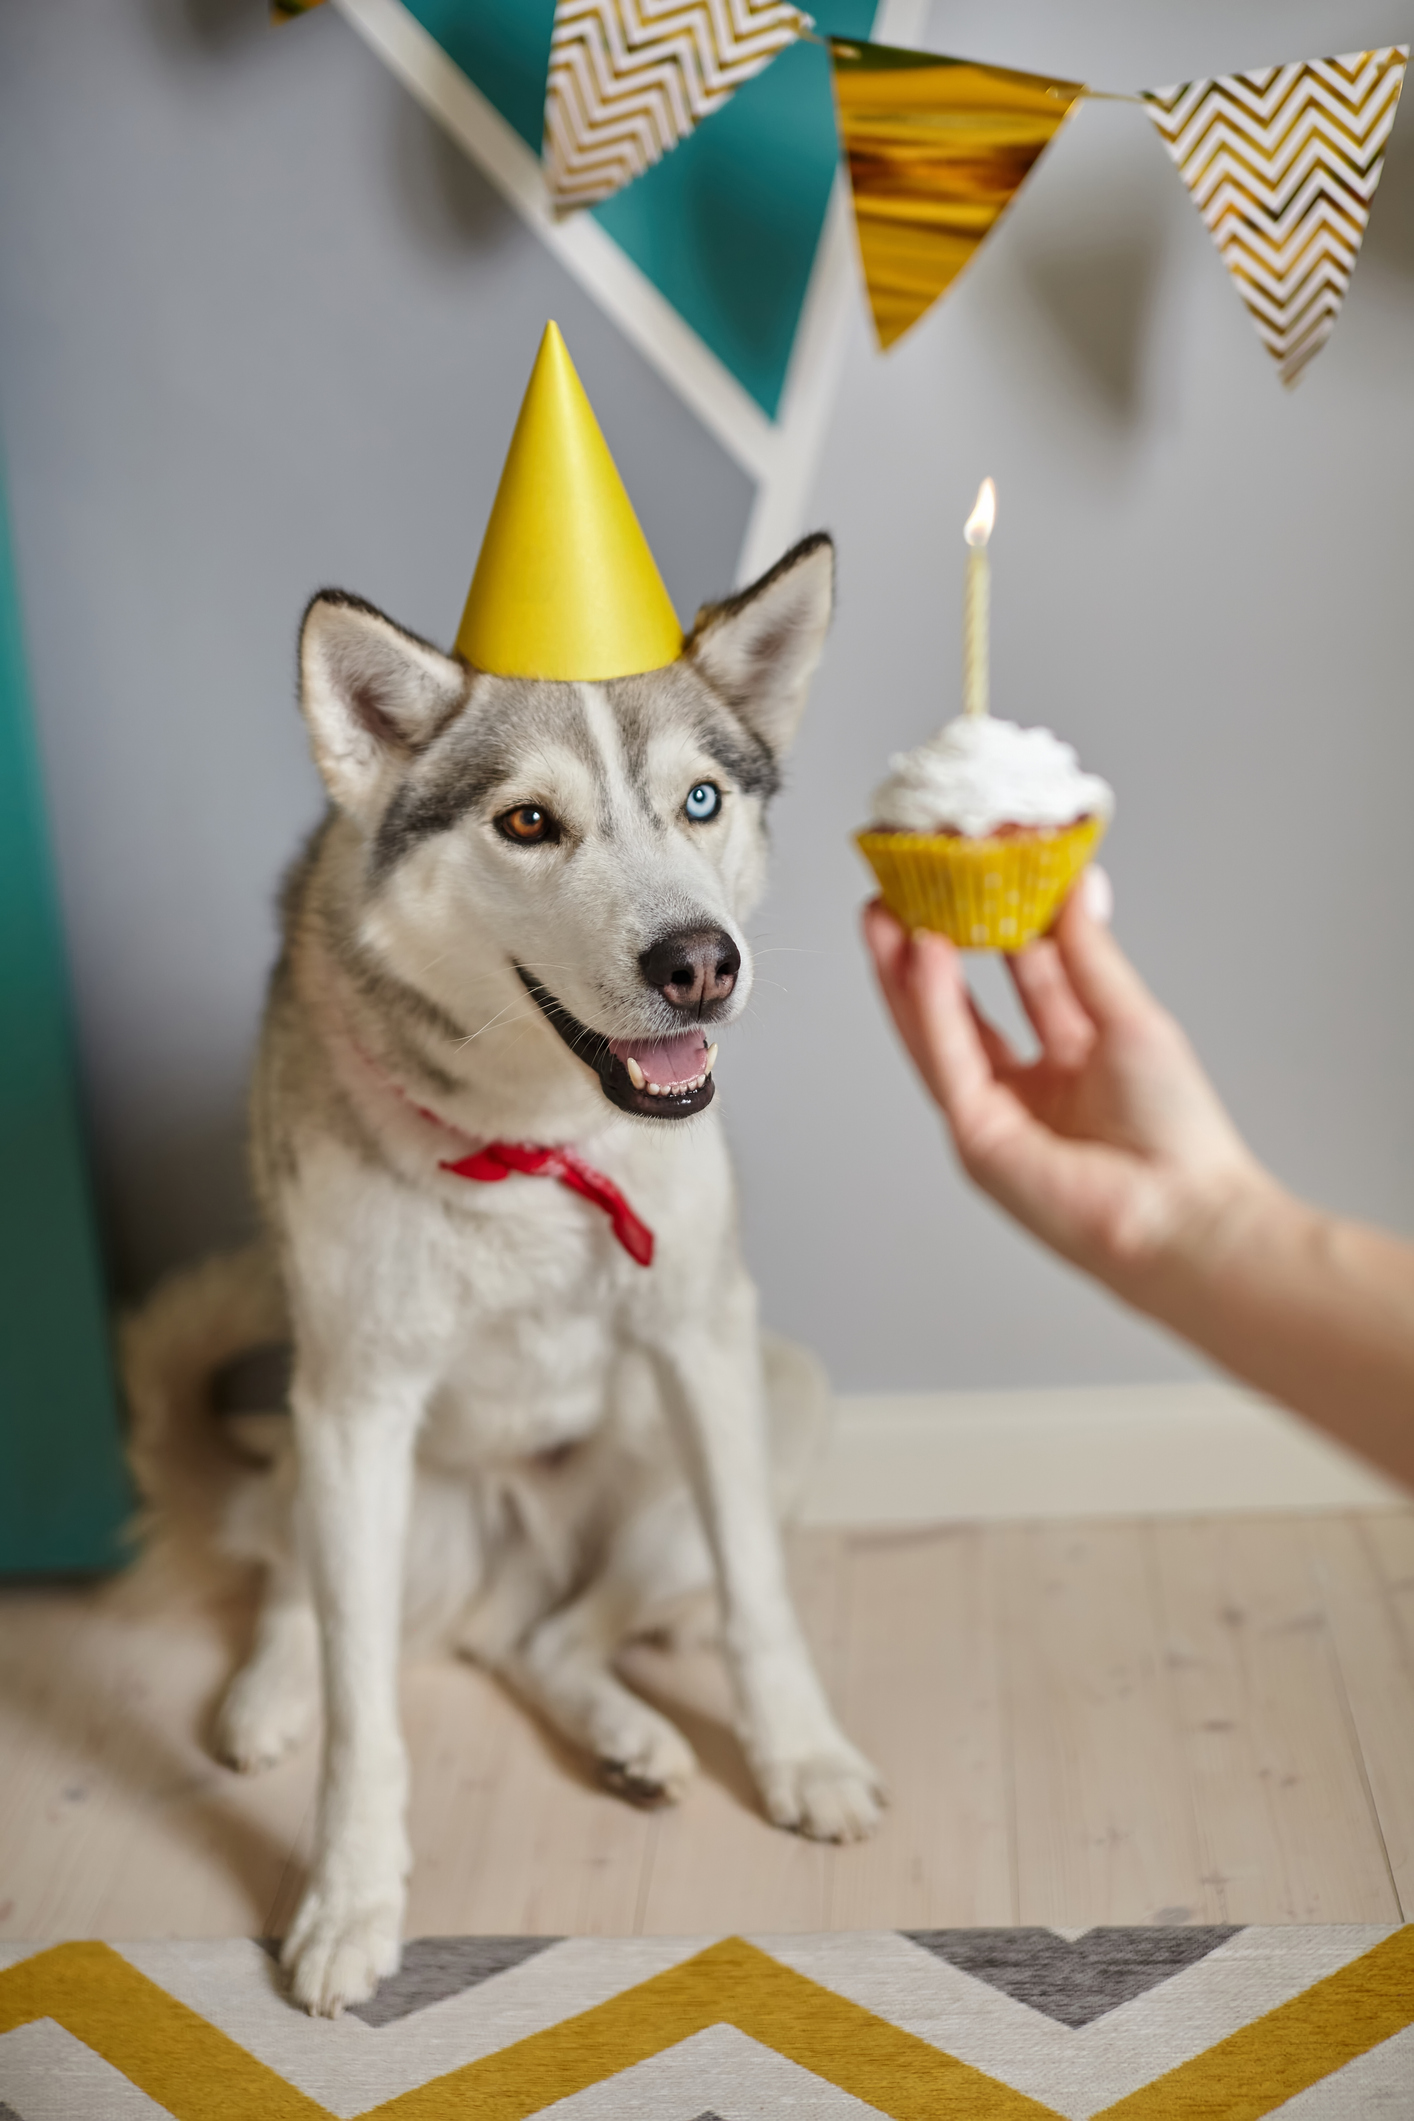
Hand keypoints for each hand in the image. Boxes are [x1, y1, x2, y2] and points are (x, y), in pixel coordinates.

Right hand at [862, 876, 1263, 1296]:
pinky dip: (933, 1007)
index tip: (980, 875)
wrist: (1184, 1218)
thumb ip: (1090, 955)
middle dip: (928, 949)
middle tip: (902, 890)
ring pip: (937, 1034)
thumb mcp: (1130, 1020)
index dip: (997, 928)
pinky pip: (948, 1061)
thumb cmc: (1178, 1138)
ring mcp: (995, 1118)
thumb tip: (1077, 884)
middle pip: (963, 1008)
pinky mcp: (977, 1140)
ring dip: (905, 974)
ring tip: (883, 914)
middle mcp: (1028, 1091)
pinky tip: (924, 956)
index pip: (1024, 981)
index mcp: (1073, 1064)